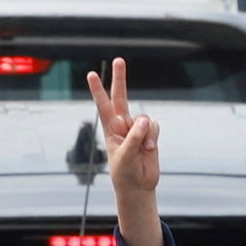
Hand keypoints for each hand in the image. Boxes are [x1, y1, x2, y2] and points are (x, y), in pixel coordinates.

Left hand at [85, 60, 157, 202]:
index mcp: (110, 128)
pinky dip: (153, 136)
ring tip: (144, 148)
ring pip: (145, 117)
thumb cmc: (124, 172)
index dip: (98, 89)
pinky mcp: (150, 134)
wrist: (138, 185)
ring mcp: (137, 128)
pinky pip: (154, 126)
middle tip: (118, 60)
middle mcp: (123, 124)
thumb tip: (144, 121)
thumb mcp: (125, 156)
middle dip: (120, 78)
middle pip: (121, 96)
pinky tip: (149, 148)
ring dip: (146, 132)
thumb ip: (134, 138)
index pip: (102, 105)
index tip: (91, 74)